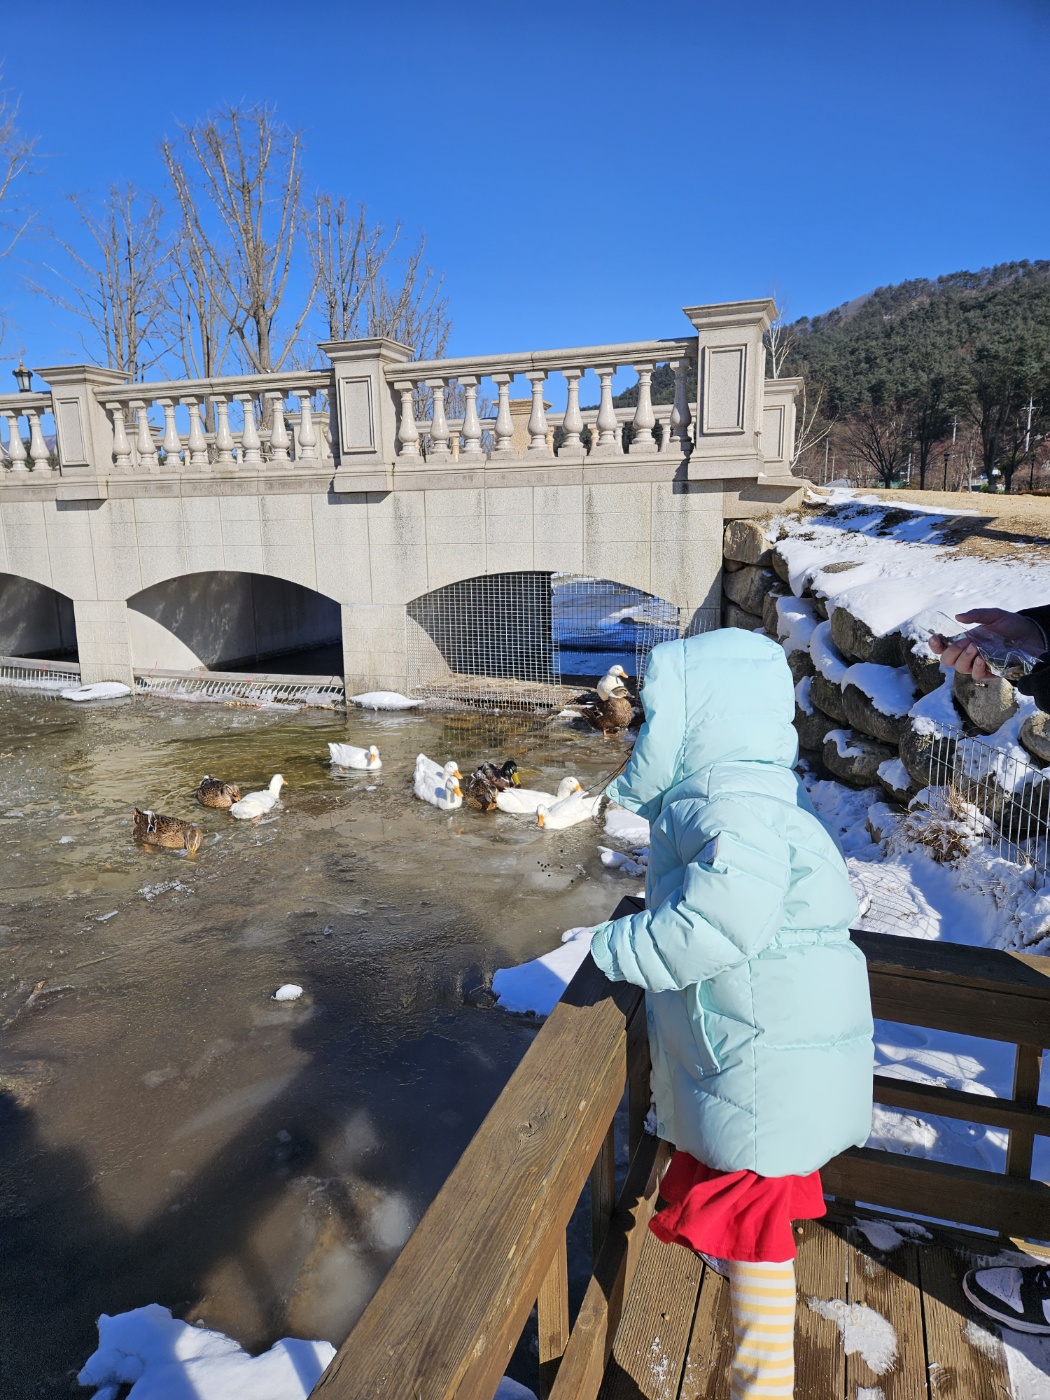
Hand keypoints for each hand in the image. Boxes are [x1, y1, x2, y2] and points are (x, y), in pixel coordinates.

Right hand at [929, 609, 1045, 680]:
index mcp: (964, 640)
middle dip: (951, 652)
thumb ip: (976, 615)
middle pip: (948, 660)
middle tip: (963, 642)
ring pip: (961, 668)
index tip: (935, 639)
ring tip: (974, 647)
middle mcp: (968, 654)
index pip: (943, 647)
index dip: (935, 645)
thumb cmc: (1011, 625)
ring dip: (964, 658)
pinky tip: (981, 659)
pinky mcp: (990, 672)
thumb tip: (958, 616)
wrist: (1031, 635)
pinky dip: (976, 668)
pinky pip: (977, 675)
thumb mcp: (994, 615)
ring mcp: (978, 664)